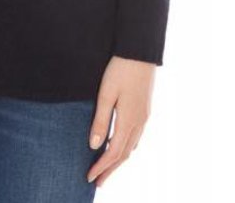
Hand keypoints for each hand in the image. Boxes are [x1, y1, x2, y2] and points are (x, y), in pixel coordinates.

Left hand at [86, 55, 155, 187]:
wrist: (140, 51)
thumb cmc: (120, 69)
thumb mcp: (106, 93)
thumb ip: (101, 120)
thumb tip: (94, 146)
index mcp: (129, 120)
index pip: (113, 153)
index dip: (101, 167)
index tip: (89, 178)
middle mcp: (139, 122)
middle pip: (124, 154)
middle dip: (110, 170)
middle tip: (98, 182)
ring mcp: (144, 116)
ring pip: (131, 146)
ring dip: (119, 160)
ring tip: (107, 168)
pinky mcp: (145, 108)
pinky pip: (136, 136)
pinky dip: (126, 147)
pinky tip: (120, 145)